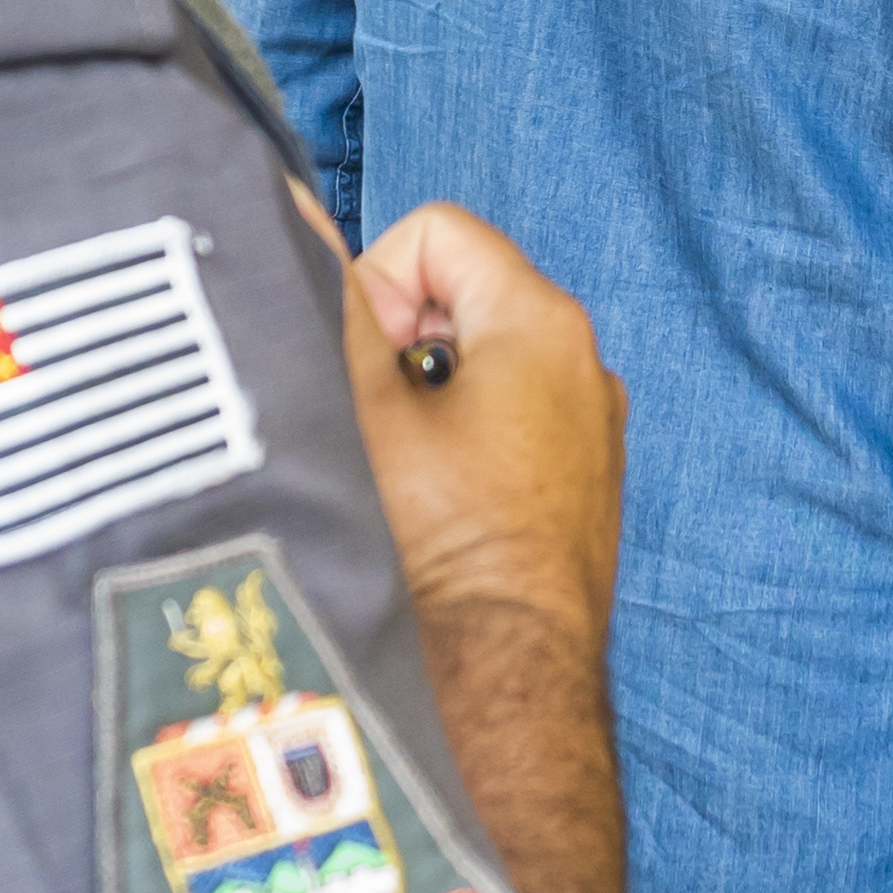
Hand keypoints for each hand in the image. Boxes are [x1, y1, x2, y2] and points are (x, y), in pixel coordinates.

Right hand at [341, 204, 621, 652]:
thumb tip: (300, 218)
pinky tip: (438, 503)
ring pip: (482, 361)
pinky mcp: (582, 479)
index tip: (362, 360)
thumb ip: (334, 304)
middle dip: (400, 341)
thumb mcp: (367, 407)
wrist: (505, 674)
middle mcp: (583, 362)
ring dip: (429, 397)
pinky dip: (466, 440)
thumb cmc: (444, 550)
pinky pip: (511, 419)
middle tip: (374, 420)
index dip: (377, 282)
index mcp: (542, 322)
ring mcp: (591, 425)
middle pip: (461, 292)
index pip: (436, 231)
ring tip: (404, 469)